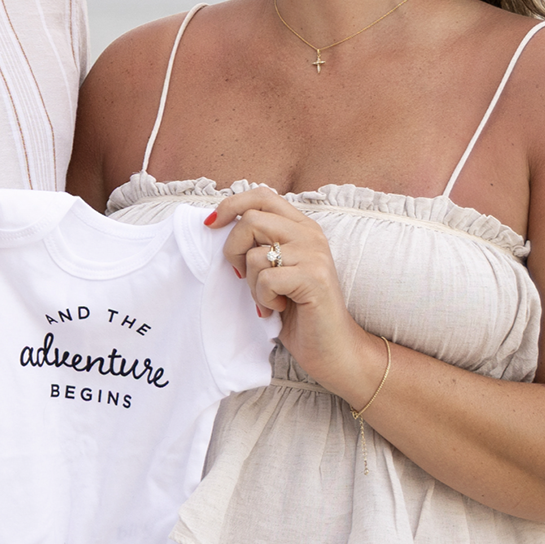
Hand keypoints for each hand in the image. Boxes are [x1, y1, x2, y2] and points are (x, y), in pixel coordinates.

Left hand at [206, 187, 381, 406]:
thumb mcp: (275, 269)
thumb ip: (258, 244)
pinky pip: (266, 279)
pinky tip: (279, 310)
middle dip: (233, 251)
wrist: (332, 348)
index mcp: (301, 226)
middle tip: (243, 278)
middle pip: (251, 220)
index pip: (262, 195)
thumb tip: (217, 225)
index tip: (212, 225)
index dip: (231, 205)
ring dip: (252, 285)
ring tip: (269, 300)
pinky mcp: (314, 278)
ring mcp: (314, 254)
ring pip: (255, 254)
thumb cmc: (297, 311)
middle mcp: (310, 234)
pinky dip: (264, 300)